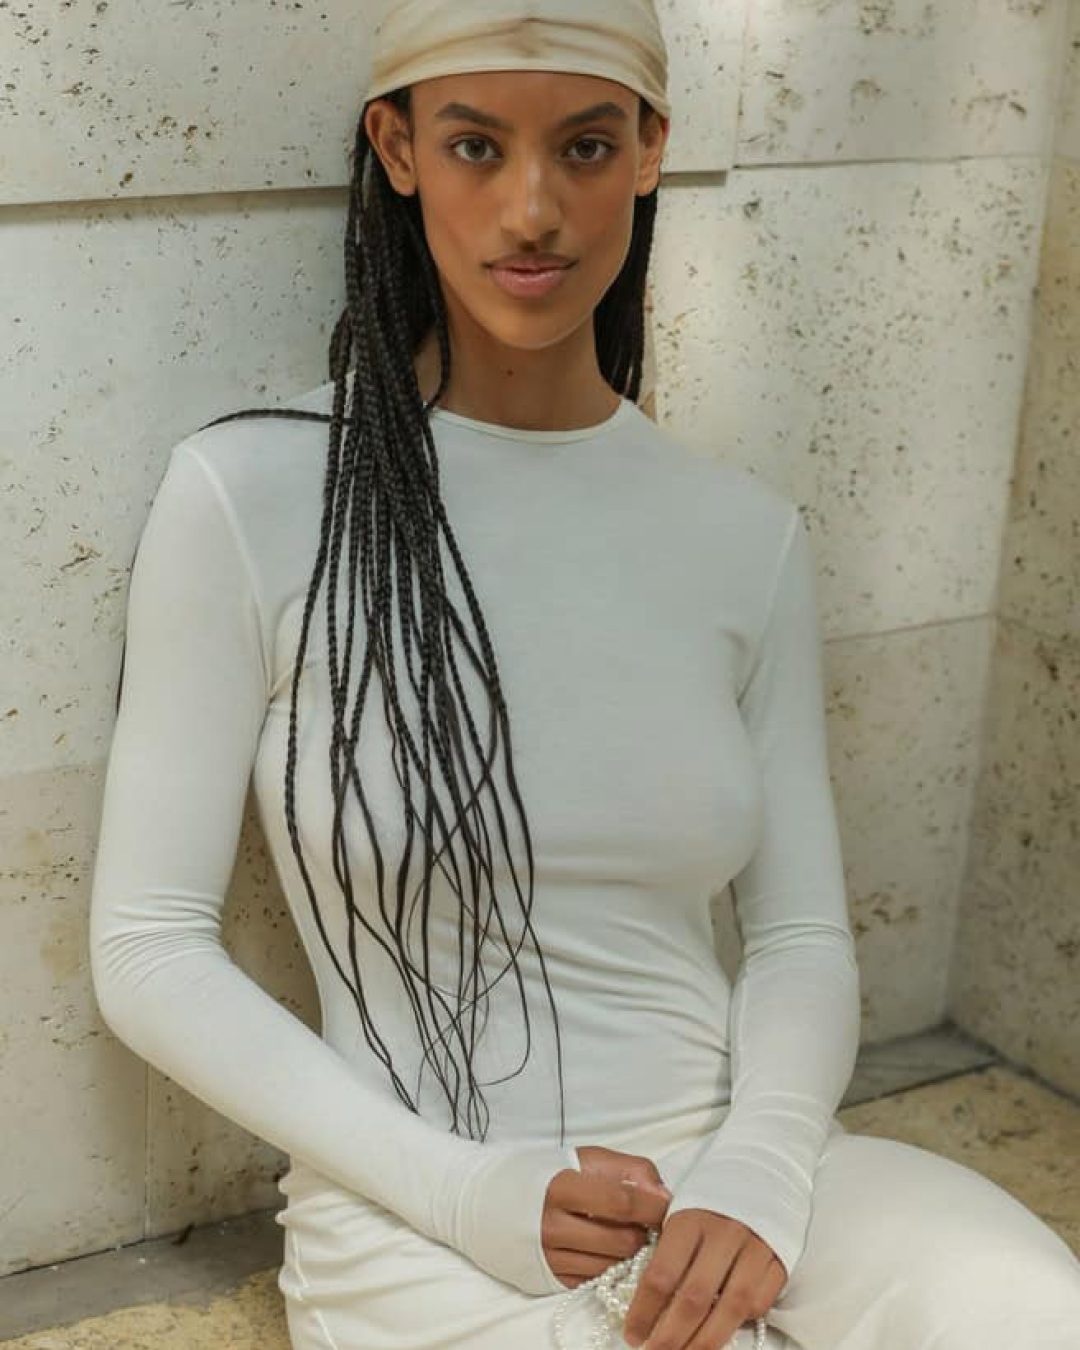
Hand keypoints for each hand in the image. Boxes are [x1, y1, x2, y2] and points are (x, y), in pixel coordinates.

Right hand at [541, 1145, 672, 1288]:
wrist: (495, 1201)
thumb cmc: (550, 1174)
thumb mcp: (587, 1158)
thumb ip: (630, 1170)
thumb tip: (664, 1195)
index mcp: (562, 1188)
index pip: (622, 1202)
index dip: (652, 1205)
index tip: (668, 1205)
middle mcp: (553, 1227)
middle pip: (623, 1241)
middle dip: (643, 1232)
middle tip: (645, 1222)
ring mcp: (551, 1258)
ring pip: (614, 1266)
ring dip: (629, 1253)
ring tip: (625, 1234)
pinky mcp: (552, 1280)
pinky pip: (597, 1280)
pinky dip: (609, 1267)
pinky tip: (606, 1250)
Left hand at [621, 1208, 786, 1349]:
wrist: (760, 1170)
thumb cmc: (707, 1199)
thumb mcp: (678, 1212)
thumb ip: (665, 1253)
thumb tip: (644, 1305)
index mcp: (688, 1219)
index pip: (661, 1276)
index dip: (643, 1312)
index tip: (632, 1334)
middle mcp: (723, 1234)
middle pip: (693, 1299)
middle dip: (670, 1337)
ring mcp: (755, 1248)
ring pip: (729, 1310)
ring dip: (704, 1342)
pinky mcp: (780, 1261)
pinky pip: (758, 1304)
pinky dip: (739, 1324)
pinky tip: (719, 1332)